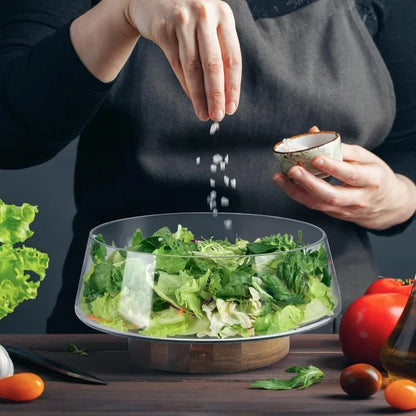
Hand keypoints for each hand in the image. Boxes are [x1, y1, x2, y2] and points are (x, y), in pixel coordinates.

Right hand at [126, 0, 241, 121]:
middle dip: (216, 95)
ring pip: (193, 66)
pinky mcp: (164, 28)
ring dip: (199, 95)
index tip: (232, 107)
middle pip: (213, 64)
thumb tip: (225, 94)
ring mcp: (183, 20)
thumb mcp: (209, 25)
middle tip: (218, 116)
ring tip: (204, 114)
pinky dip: (186, 85)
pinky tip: (193, 100)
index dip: (233, 86)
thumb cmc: (188, 17)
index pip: (233, 58)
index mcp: (224, 15)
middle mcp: (205, 15)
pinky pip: (177, 63)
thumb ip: (218, 51)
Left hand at [273, 133, 415, 229]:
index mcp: (372, 180)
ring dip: (296, 191)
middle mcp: (359, 199)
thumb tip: (314, 133)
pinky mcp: (334, 214)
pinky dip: (297, 195)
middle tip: (294, 170)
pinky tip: (285, 184)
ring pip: (318, 204)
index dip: (333, 167)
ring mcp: (345, 210)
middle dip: (310, 183)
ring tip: (279, 177)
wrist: (386, 205)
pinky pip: (314, 205)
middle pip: (332, 195)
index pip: (351, 175)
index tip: (316, 157)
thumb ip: (342, 147)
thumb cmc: (375, 175)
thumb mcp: (367, 158)